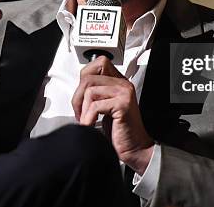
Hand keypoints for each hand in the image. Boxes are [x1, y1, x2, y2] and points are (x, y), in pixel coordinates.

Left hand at [72, 56, 153, 173]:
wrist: (136, 149)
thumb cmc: (119, 132)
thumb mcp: (104, 108)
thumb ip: (95, 94)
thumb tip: (78, 89)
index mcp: (118, 82)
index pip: (98, 63)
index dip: (84, 78)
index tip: (82, 98)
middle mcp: (123, 84)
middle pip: (89, 77)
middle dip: (77, 97)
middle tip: (80, 113)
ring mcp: (124, 92)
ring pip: (90, 90)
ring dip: (82, 109)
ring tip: (86, 121)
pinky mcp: (123, 104)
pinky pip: (95, 105)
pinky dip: (88, 118)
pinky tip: (91, 126)